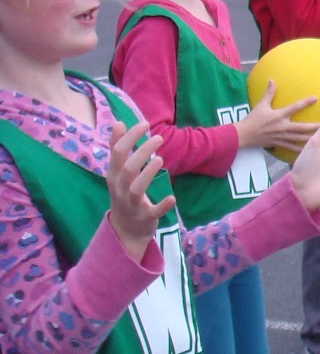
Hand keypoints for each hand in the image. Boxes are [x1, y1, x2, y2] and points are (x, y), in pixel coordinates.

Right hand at [106, 121, 176, 259]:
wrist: (125, 230)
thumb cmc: (123, 194)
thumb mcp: (117, 172)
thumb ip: (117, 149)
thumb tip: (117, 123)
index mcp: (113, 176)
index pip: (117, 152)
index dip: (130, 137)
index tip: (145, 124)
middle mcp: (120, 189)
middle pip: (127, 168)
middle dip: (142, 151)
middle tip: (158, 138)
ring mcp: (132, 204)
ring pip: (136, 187)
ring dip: (148, 173)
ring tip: (160, 159)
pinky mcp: (145, 217)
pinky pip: (153, 211)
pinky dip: (163, 205)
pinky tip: (172, 198)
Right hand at [235, 80, 317, 152]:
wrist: (244, 135)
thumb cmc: (253, 119)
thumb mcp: (261, 105)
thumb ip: (269, 93)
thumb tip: (272, 80)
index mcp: (279, 116)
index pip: (294, 107)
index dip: (305, 102)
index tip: (316, 98)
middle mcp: (283, 127)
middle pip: (302, 127)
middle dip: (315, 126)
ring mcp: (282, 137)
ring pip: (300, 139)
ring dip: (312, 139)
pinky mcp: (280, 144)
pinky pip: (293, 148)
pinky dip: (302, 150)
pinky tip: (311, 152)